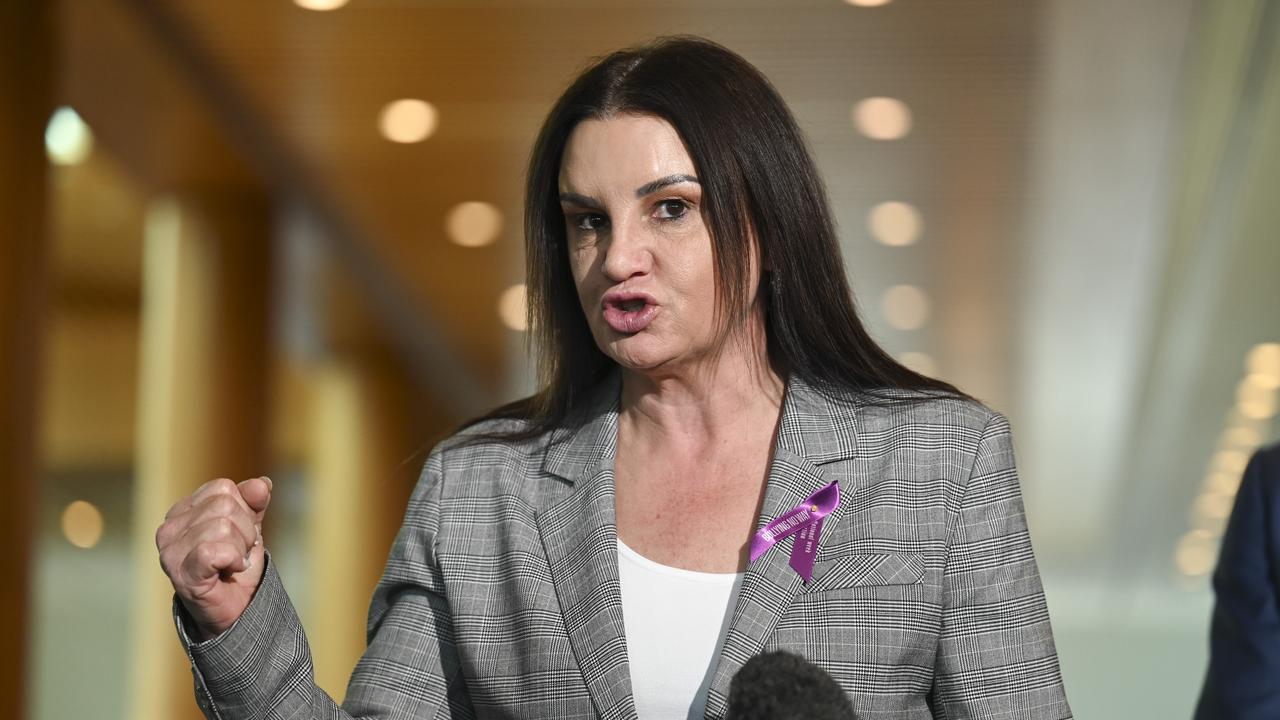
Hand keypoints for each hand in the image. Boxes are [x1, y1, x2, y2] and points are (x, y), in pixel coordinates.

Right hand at [156, 476, 272, 638]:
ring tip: (231, 565)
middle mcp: (169, 529)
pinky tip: (228, 572)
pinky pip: (216, 550)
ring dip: (240, 549)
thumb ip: (253, 503)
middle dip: (245, 531)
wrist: (235, 612)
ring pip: (223, 526)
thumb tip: (262, 484)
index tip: (239, 536)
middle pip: (225, 505)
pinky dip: (233, 560)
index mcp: (182, 511)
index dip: (243, 511)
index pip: (223, 488)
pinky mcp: (180, 573)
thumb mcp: (250, 528)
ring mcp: (170, 552)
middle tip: (237, 554)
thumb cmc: (236, 568)